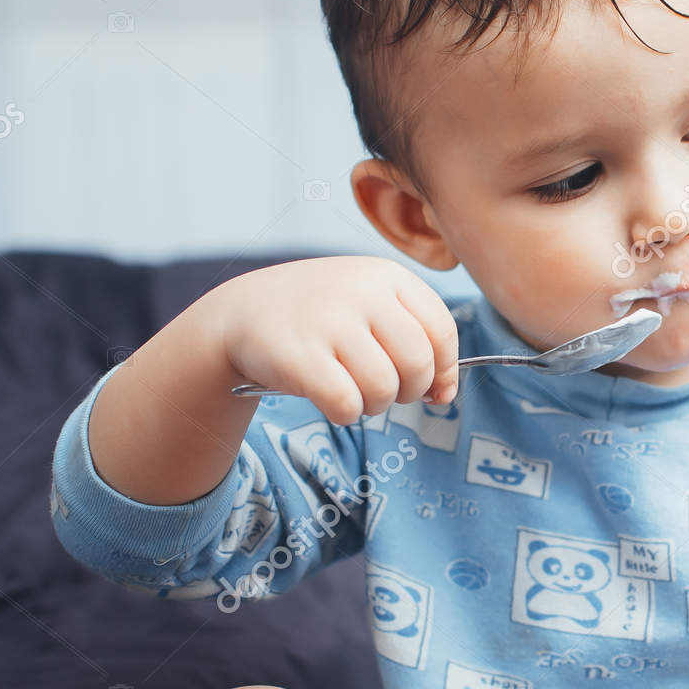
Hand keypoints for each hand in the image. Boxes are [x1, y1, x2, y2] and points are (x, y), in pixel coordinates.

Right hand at [210, 256, 459, 425]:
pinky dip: (345, 413)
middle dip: (410, 391)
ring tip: (353, 390)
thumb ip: (416, 341)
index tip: (431, 388)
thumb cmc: (321, 316)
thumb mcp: (372, 308)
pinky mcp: (299, 355)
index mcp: (387, 275)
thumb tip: (446, 395)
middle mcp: (361, 291)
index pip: (442, 330)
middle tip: (385, 390)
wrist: (242, 312)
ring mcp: (328, 321)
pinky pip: (347, 403)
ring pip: (384, 388)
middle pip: (418, 363)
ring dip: (374, 404)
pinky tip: (330, 399)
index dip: (444, 368)